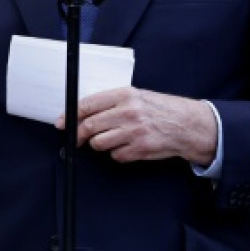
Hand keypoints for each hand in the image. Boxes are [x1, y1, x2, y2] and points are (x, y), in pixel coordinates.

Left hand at [59, 88, 216, 165]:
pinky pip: (116, 155)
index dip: (70, 115)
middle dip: (80, 134)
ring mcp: (135, 131)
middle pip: (89, 126)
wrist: (188, 124)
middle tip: (78, 138)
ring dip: (101, 144)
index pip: (87, 104)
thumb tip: (81, 114)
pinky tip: (129, 146)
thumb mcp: (136, 97)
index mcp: (124, 95)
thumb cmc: (159, 110)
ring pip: (99, 143)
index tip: (61, 123)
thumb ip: (110, 103)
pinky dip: (118, 154)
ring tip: (114, 138)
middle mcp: (129, 112)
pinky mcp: (141, 148)